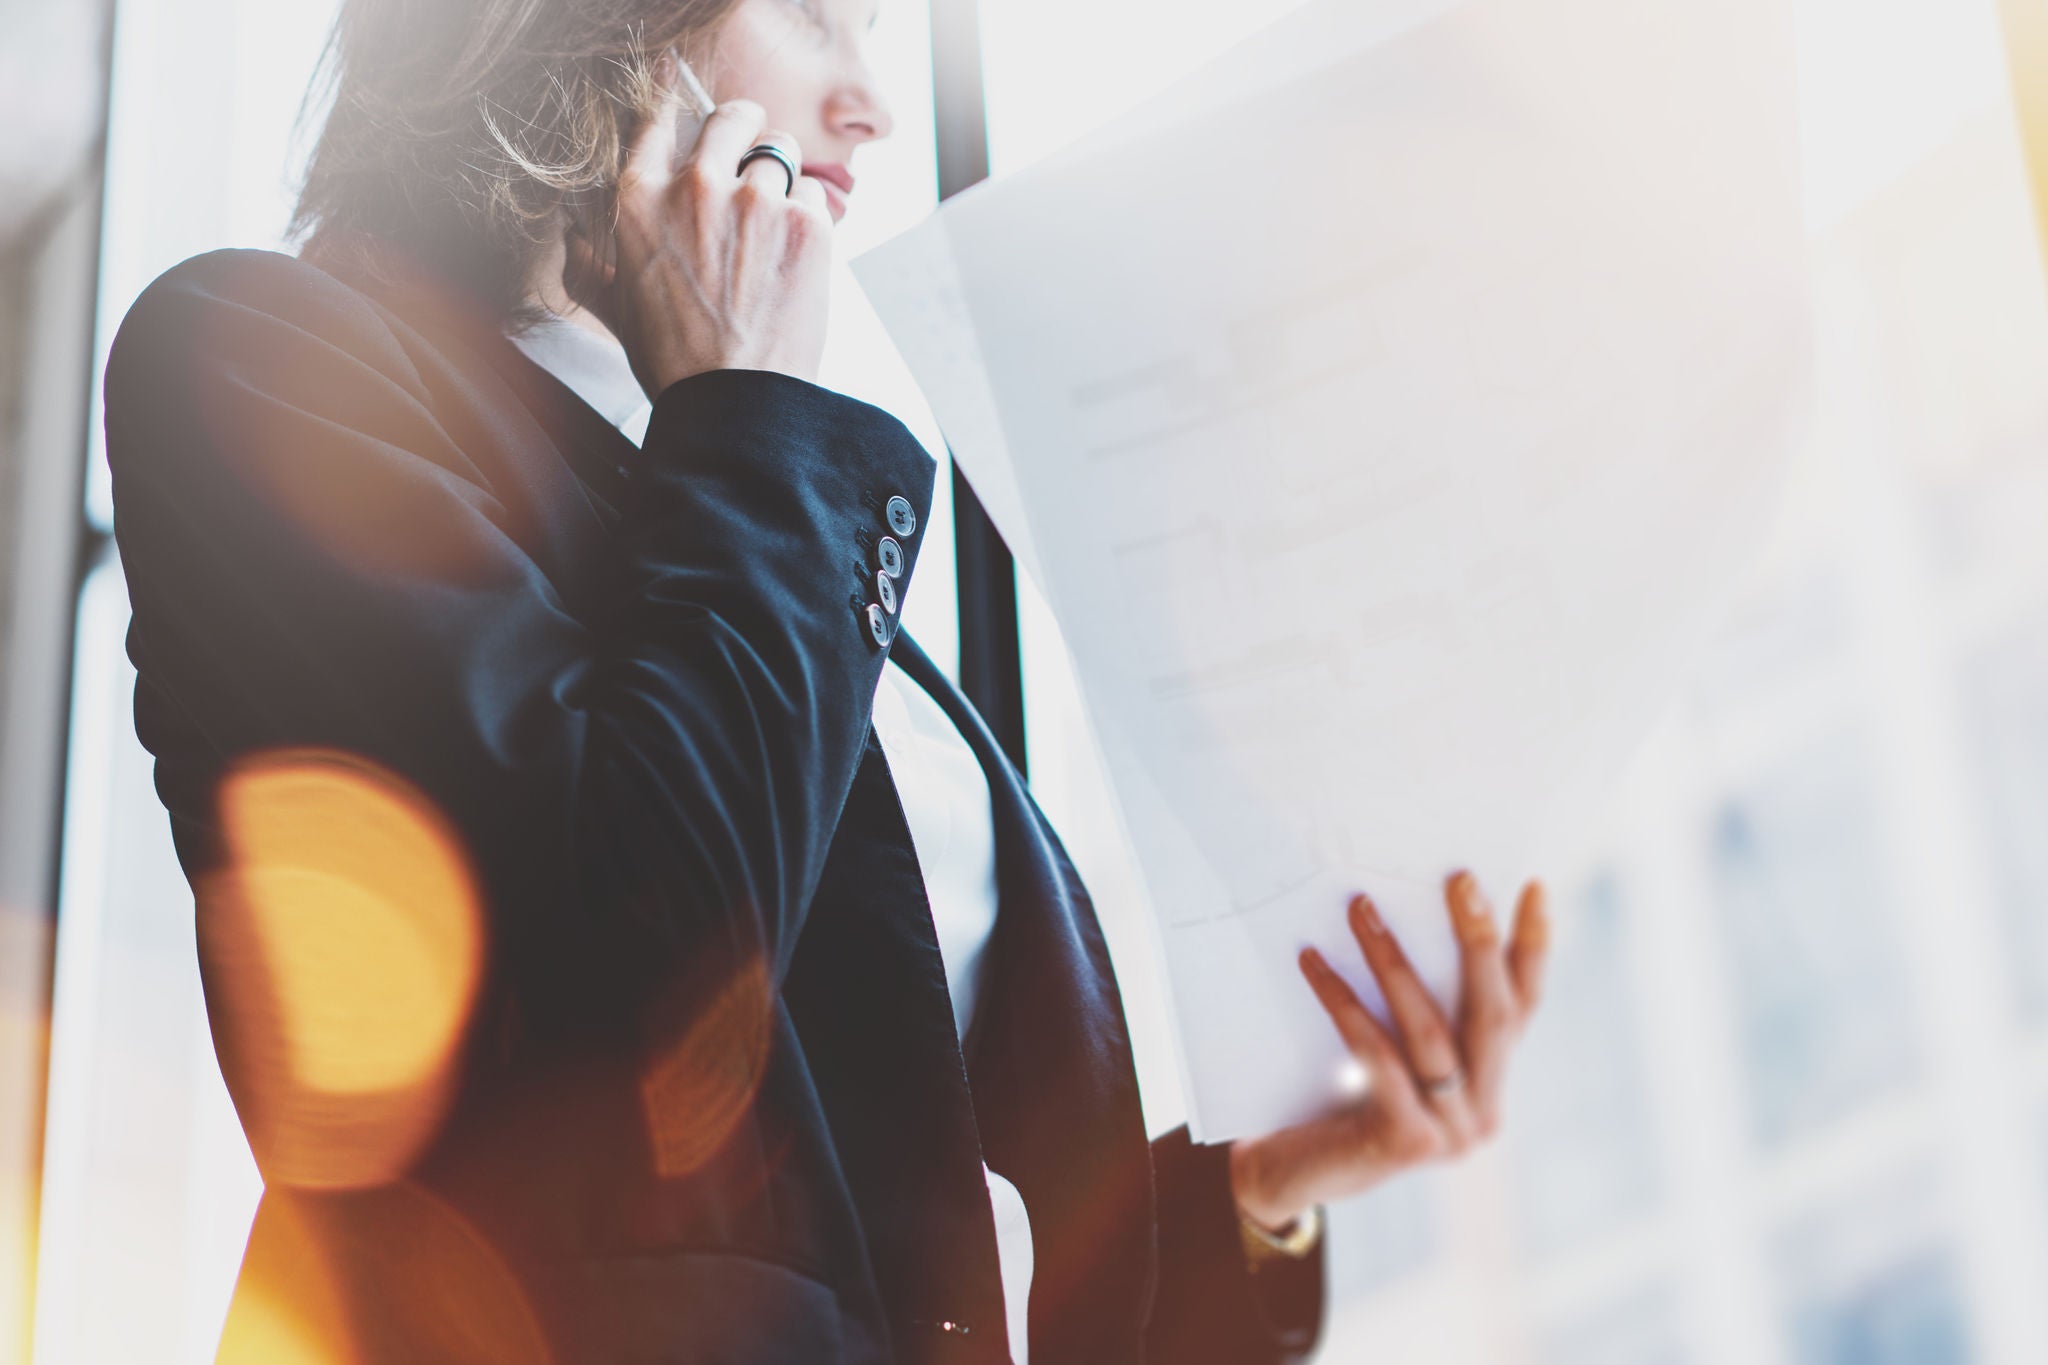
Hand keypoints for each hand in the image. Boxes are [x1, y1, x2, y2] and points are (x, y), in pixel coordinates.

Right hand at [572, 62, 833, 394]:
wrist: (735, 404)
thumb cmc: (674, 364)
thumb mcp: (617, 307)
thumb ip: (593, 261)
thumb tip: (570, 234)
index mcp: (640, 199)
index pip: (660, 120)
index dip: (681, 113)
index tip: (696, 118)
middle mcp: (696, 186)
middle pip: (732, 117)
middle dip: (744, 127)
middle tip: (752, 146)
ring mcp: (755, 200)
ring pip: (780, 153)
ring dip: (781, 181)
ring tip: (776, 224)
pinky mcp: (806, 223)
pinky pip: (814, 193)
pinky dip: (810, 217)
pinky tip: (797, 255)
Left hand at [1229, 874, 1550, 1233]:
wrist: (1294, 1172)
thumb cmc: (1340, 1095)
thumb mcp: (1390, 1050)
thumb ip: (1416, 1007)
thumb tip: (1398, 907)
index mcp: (1490, 1082)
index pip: (1523, 1006)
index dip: (1532, 948)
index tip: (1532, 886)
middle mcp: (1484, 1110)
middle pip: (1492, 1015)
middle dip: (1478, 941)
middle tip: (1460, 880)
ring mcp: (1452, 1133)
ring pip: (1429, 1030)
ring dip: (1393, 960)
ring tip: (1361, 906)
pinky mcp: (1408, 1143)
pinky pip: (1376, 1056)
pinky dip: (1344, 1002)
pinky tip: (1314, 962)